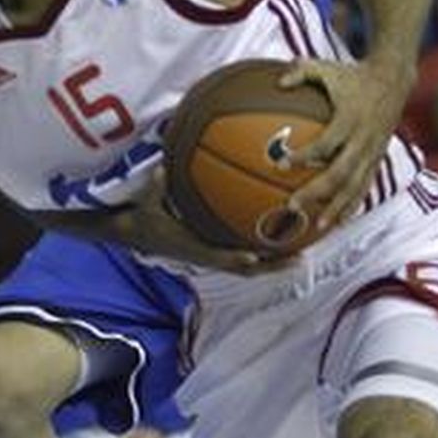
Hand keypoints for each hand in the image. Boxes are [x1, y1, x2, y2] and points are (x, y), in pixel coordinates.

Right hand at [121, 169, 285, 274]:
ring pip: (249, 266)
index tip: (254, 256)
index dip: (235, 258)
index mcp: (191, 248)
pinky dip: (263, 252)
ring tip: (302, 253)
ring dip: (275, 263)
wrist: (135, 234)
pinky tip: (280, 239)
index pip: (216, 257)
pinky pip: (244, 255)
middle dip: (273, 265)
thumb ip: (156, 187)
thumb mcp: (146, 202)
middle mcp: (206, 257)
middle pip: (246, 268)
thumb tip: (162, 169)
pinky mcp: (215, 252)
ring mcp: (213, 257)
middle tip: (300, 258)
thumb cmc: (142, 218)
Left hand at [280, 59, 409, 232]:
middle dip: (316, 192)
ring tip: (318, 226)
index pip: (326, 143)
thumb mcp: (326, 67)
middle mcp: (363, 139)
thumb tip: (276, 82)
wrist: (394, 79)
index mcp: (350, 119)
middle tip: (291, 206)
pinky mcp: (378, 158)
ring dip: (336, 207)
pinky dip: (353, 204)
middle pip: (340, 172)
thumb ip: (301, 72)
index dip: (305, 155)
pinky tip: (338, 221)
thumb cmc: (352, 74)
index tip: (281, 164)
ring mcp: (373, 151)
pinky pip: (366, 185)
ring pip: (356, 185)